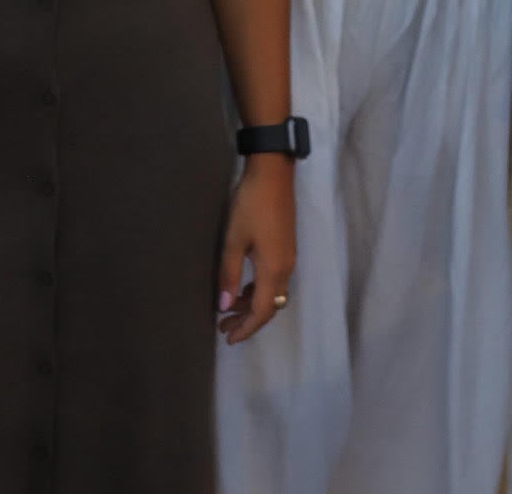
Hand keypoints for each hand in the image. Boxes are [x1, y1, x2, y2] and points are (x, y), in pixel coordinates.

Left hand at [215, 156, 295, 343]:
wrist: (273, 173)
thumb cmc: (251, 205)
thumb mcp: (234, 240)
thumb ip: (229, 274)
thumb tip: (225, 306)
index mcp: (274, 269)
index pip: (263, 311)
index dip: (247, 328)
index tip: (229, 338)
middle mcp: (286, 267)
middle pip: (271, 305)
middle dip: (248, 319)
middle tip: (223, 327)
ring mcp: (288, 257)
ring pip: (273, 292)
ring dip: (252, 304)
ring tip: (228, 308)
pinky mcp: (286, 246)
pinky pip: (275, 279)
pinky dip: (259, 289)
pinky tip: (243, 286)